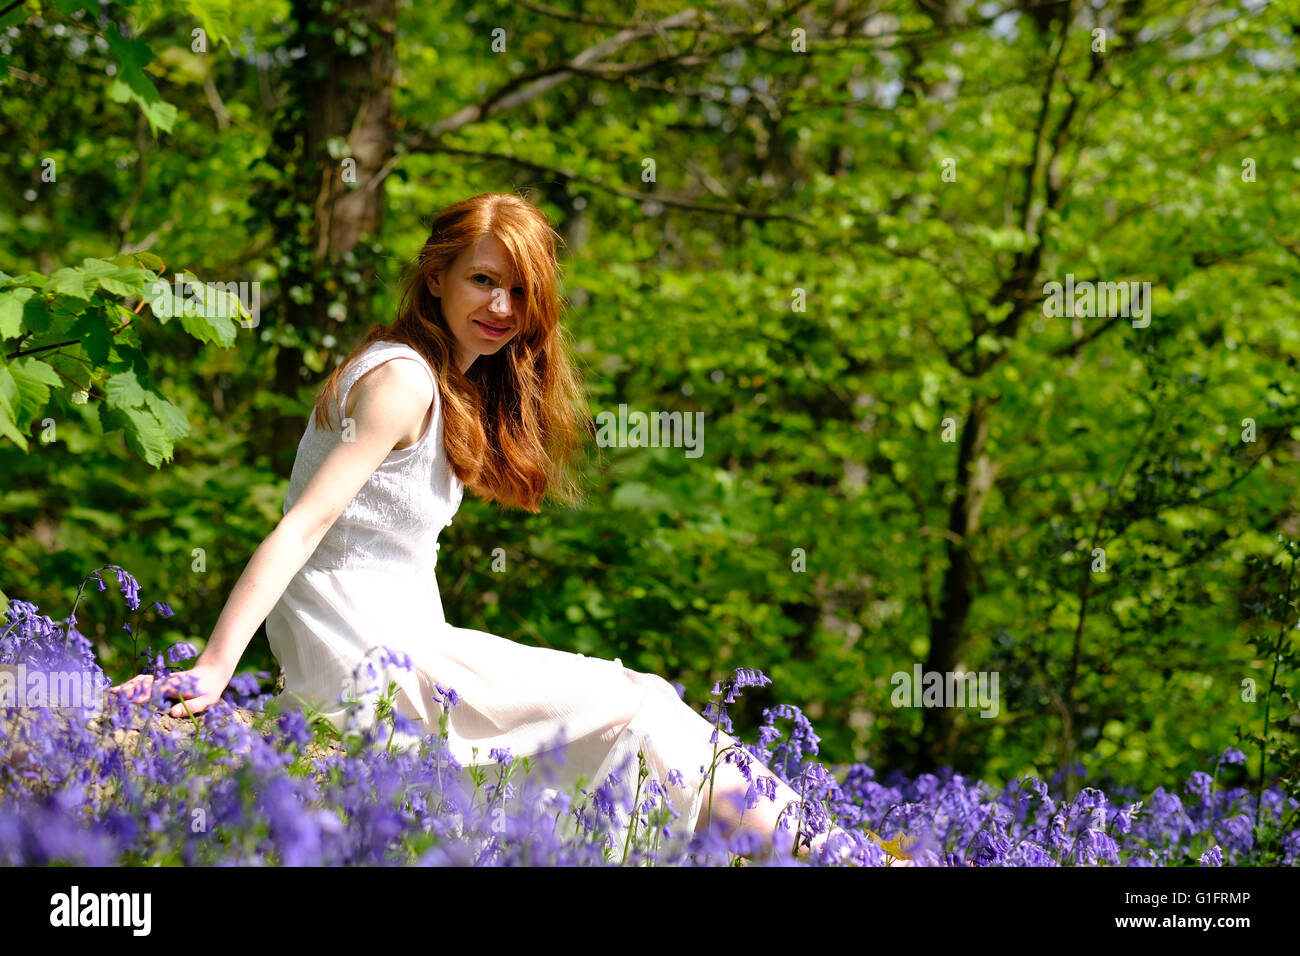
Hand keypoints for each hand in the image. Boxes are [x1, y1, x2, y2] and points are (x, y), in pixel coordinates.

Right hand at [108, 661, 231, 717]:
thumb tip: (173, 713)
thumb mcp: (206, 700)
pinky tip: (120, 690)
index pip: (156, 691)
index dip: (144, 696)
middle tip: (113, 698)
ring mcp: (162, 680)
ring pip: (141, 681)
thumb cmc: (209, 689)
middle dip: (129, 691)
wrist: (211, 672)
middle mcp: (166, 682)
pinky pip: (143, 681)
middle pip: (144, 685)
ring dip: (127, 686)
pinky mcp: (160, 681)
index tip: (132, 701)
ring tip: (111, 693)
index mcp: (175, 687)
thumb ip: (191, 706)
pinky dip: (131, 684)